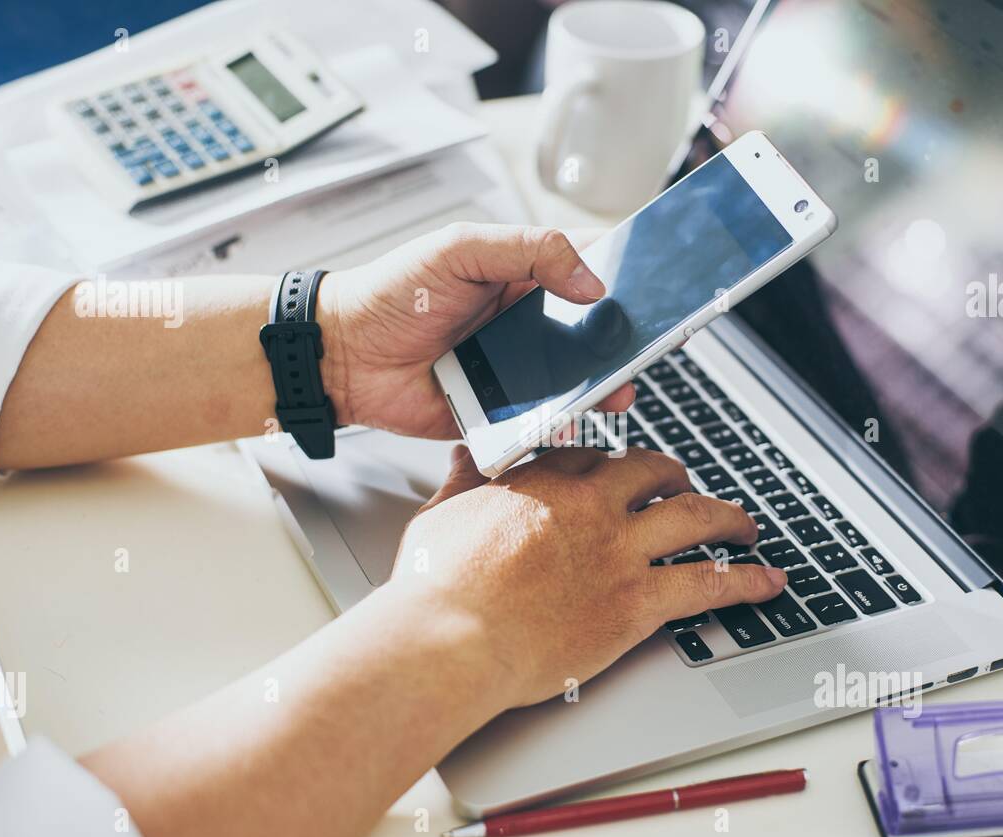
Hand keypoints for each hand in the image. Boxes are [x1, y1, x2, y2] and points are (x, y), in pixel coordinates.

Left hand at [318, 223, 633, 438]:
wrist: (344, 355)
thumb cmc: (392, 293)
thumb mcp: (461, 249)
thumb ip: (529, 251)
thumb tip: (592, 281)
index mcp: (523, 274)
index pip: (588, 266)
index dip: (626, 273)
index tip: (658, 282)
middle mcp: (527, 321)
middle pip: (593, 329)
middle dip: (625, 337)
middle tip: (651, 342)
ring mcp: (517, 367)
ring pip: (577, 378)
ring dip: (604, 383)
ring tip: (618, 386)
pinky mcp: (502, 410)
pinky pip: (543, 418)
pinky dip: (564, 421)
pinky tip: (575, 416)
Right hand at [385, 446, 788, 707]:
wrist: (452, 638)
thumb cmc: (437, 586)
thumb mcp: (442, 515)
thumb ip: (463, 480)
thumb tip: (464, 453)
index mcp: (544, 480)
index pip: (596, 458)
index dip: (615, 467)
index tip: (622, 475)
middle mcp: (591, 505)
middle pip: (654, 473)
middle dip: (677, 478)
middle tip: (687, 488)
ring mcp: (619, 551)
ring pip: (696, 517)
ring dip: (728, 519)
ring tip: (746, 528)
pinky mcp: (637, 601)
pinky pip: (708, 584)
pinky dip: (746, 582)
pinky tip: (768, 582)